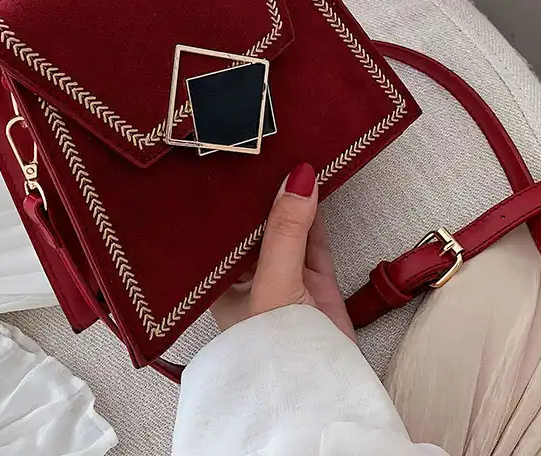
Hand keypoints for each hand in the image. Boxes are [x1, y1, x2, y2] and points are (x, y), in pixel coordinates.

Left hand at [212, 162, 356, 340]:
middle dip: (262, 191)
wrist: (322, 396)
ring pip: (286, 227)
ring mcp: (283, 277)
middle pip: (255, 223)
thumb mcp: (273, 283)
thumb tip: (298, 176)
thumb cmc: (274, 350)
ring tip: (291, 154)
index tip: (233, 157)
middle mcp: (248, 275)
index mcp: (219, 279)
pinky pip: (314, 238)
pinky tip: (315, 184)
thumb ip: (285, 231)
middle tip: (265, 145)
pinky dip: (317, 213)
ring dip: (292, 198)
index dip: (227, 194)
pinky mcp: (313, 281)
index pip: (220, 227)